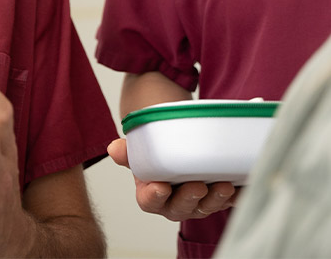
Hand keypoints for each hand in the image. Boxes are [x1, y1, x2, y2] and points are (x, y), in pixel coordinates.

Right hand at [108, 138, 237, 221]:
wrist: (176, 150)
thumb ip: (128, 151)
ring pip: (206, 207)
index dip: (154, 196)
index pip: (149, 201)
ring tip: (224, 185)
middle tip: (197, 185)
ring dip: (216, 199)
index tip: (160, 186)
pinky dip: (237, 197)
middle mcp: (175, 203)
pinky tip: (242, 188)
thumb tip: (114, 149)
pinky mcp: (218, 199)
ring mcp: (198, 203)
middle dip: (190, 199)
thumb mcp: (140, 149)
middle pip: (180, 208)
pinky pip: (229, 203)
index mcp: (152, 193)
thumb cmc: (156, 155)